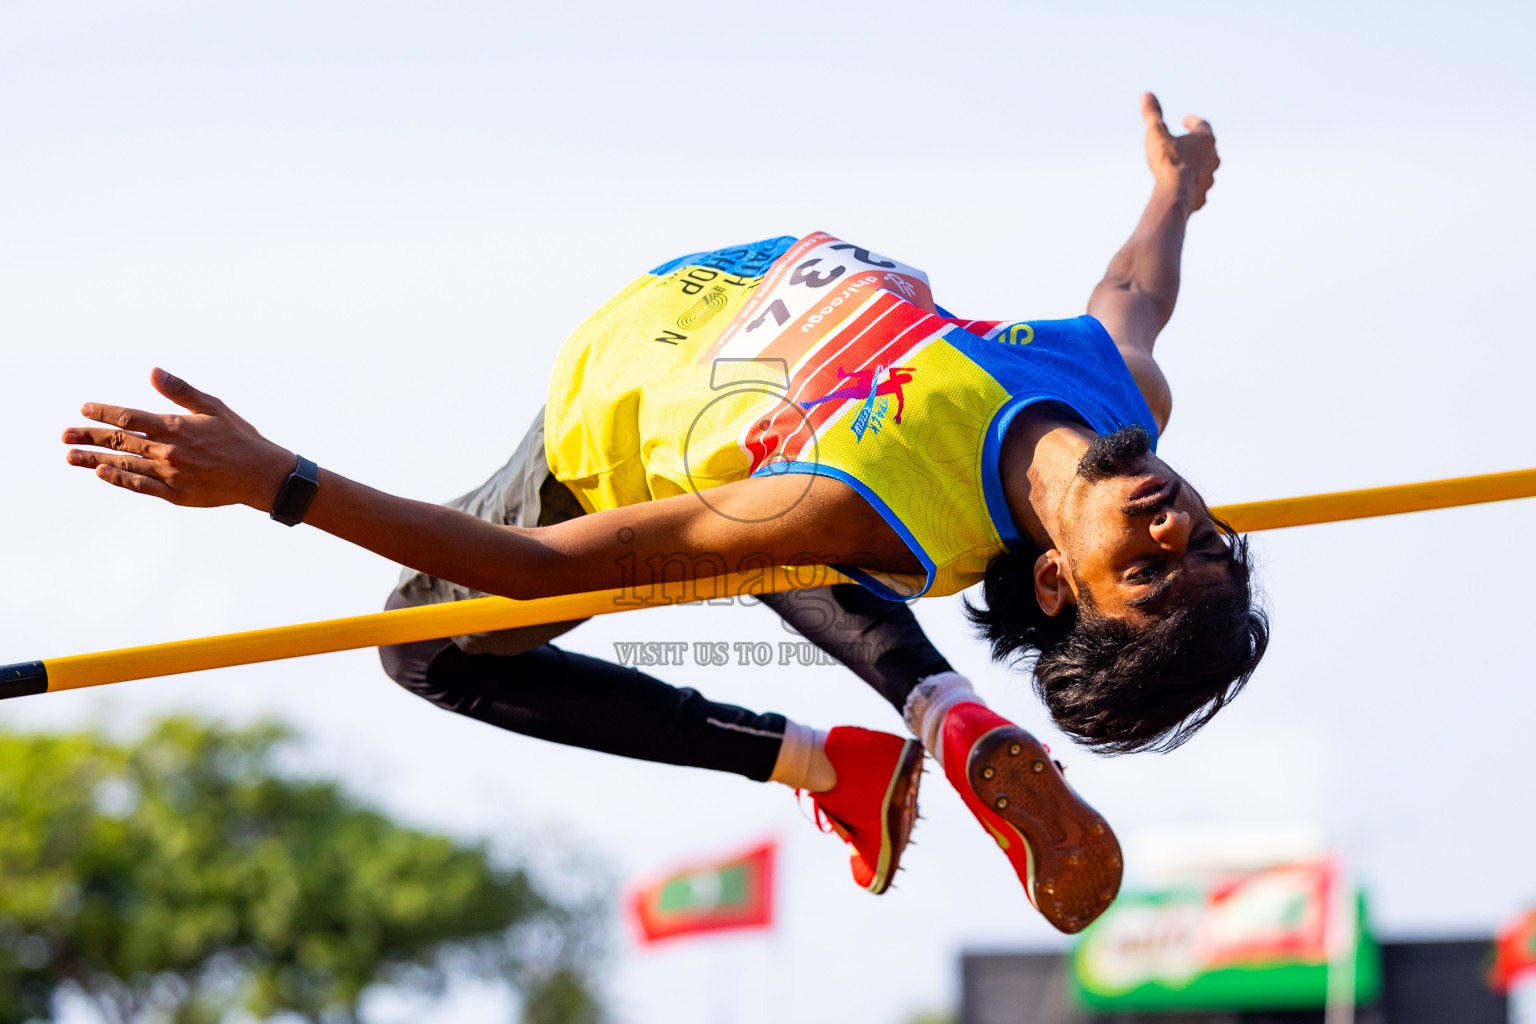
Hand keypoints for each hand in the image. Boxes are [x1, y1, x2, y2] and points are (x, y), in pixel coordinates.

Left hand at [63, 368, 295, 509]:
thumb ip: (180, 391)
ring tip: (70, 456)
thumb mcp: (213, 407)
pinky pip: (141, 487)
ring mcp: (170, 475)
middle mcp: (168, 451)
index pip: (129, 418)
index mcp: (176, 427)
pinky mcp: (177, 495)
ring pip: (124, 465)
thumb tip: (153, 372)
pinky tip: (101, 473)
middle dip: (89, 436)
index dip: (104, 412)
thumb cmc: (240, 437)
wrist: (262, 475)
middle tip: (64, 435)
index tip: (85, 408)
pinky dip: (119, 480)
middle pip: (119, 442)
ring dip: (94, 460)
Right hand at [1140, 92, 1218, 210]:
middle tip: (1186, 143)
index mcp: (1206, 140)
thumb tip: (1147, 94)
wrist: (1174, 192)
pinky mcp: (1202, 196)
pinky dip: (1192, 186)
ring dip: (1195, 166)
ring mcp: (1209, 179)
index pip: (1202, 125)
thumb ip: (1152, 114)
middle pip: (1207, 148)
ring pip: (1205, 169)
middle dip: (1196, 145)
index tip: (1185, 120)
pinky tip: (1184, 188)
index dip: (1192, 121)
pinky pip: (1198, 189)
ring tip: (1183, 167)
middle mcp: (1213, 158)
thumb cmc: (1168, 160)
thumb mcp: (1156, 132)